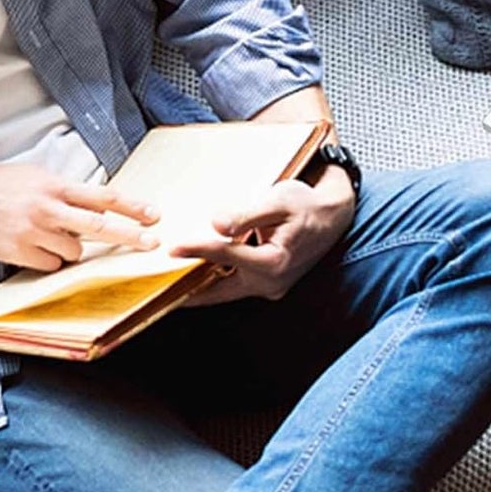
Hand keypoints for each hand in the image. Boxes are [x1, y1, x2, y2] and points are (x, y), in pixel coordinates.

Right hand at [0, 164, 159, 270]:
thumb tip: (102, 209)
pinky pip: (52, 265)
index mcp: (55, 186)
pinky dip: (50, 259)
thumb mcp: (40, 177)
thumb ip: (70, 192)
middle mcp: (47, 208)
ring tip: (49, 233)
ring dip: (72, 247)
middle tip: (152, 243)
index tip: (154, 216)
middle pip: (99, 226)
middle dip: (130, 236)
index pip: (104, 196)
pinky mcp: (18, 252)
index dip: (132, 207)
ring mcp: (32, 232)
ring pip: (75, 251)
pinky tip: (34, 245)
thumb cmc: (2, 184)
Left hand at [171, 169, 356, 305]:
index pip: (225, 256)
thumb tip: (217, 224)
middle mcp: (272, 281)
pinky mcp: (269, 283)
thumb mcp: (279, 200)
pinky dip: (215, 279)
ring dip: (199, 286)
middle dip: (187, 289)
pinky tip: (197, 272)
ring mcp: (271, 286)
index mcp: (274, 261)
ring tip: (168, 280)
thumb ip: (247, 214)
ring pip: (225, 290)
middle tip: (155, 289)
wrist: (334, 214)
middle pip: (218, 290)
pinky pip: (235, 285)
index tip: (172, 248)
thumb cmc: (307, 204)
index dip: (196, 250)